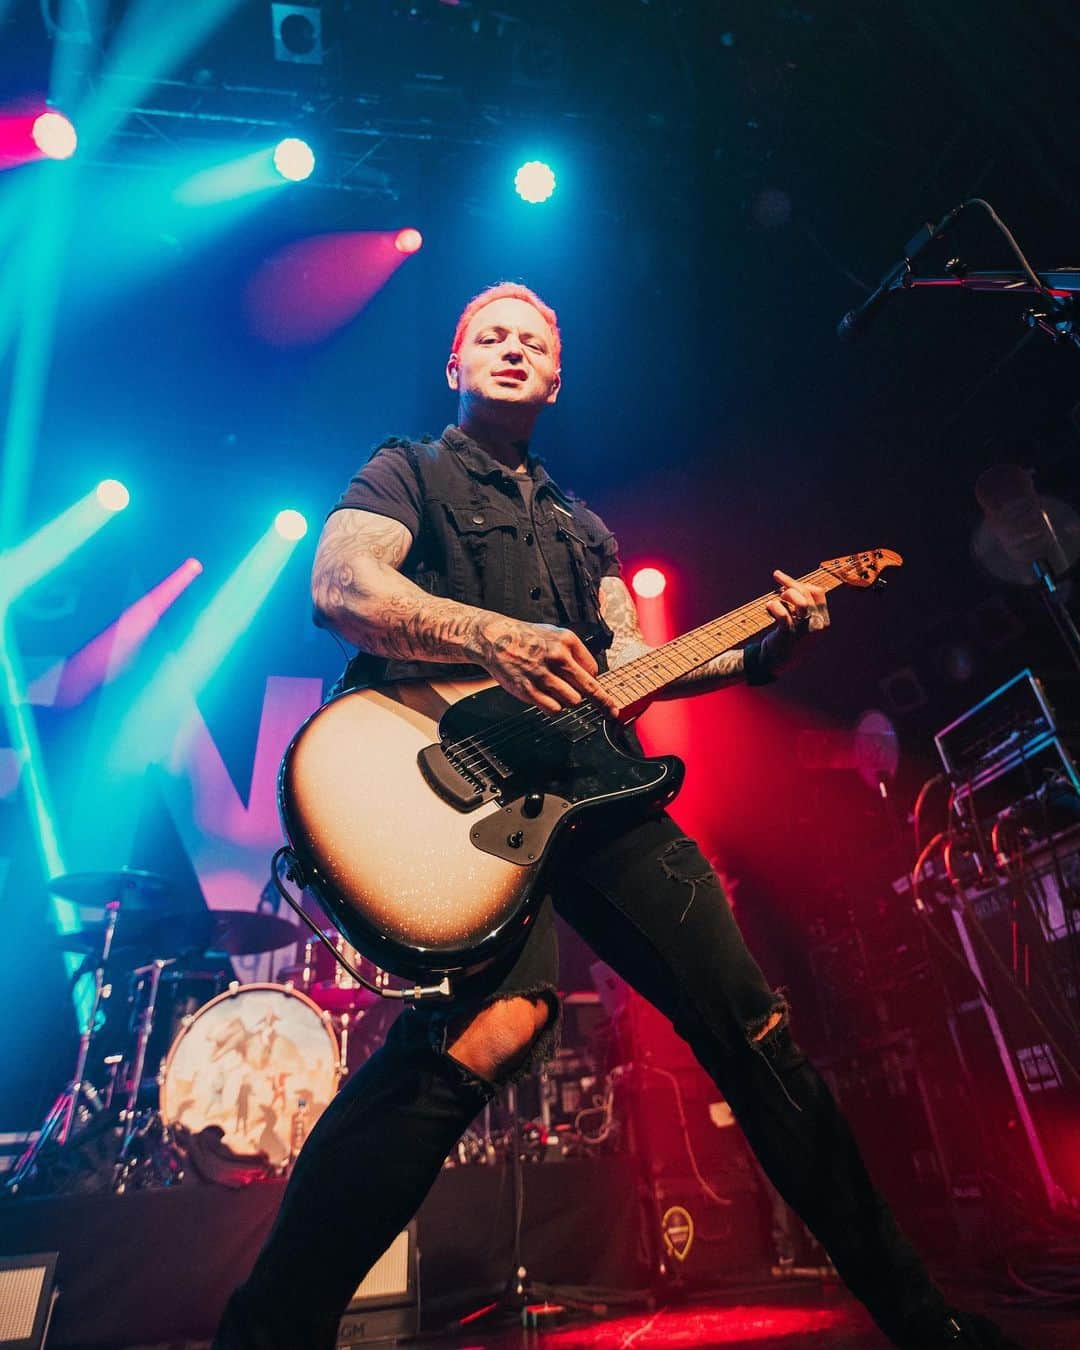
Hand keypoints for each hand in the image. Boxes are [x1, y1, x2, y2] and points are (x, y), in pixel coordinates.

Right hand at [472, 617, 619, 714]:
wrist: (495, 638)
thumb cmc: (526, 638)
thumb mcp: (555, 634)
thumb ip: (574, 652)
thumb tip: (591, 675)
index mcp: (567, 642)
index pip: (593, 670)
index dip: (591, 679)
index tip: (592, 687)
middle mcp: (557, 657)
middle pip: (589, 688)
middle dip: (602, 702)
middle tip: (610, 711)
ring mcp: (543, 675)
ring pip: (573, 701)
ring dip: (569, 700)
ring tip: (556, 691)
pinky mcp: (529, 690)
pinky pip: (554, 708)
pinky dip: (555, 707)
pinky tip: (548, 698)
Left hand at [761, 569, 829, 672]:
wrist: (777, 663)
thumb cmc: (789, 638)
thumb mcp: (803, 623)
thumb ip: (802, 606)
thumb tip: (791, 583)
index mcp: (822, 620)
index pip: (818, 592)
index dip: (802, 584)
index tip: (788, 584)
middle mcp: (816, 625)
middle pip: (807, 594)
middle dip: (790, 583)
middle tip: (777, 580)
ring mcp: (803, 630)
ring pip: (800, 601)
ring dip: (786, 594)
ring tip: (777, 598)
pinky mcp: (788, 634)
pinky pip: (783, 613)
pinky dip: (774, 606)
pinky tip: (769, 607)